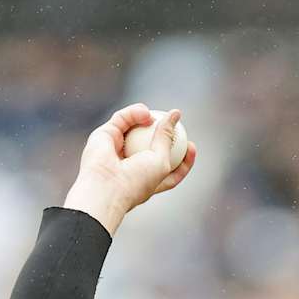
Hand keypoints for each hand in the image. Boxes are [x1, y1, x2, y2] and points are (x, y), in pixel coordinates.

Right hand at [62, 104, 198, 235]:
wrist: (106, 186)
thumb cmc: (137, 180)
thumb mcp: (162, 161)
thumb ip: (167, 138)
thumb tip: (175, 114)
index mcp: (149, 180)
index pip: (170, 169)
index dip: (183, 158)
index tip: (192, 146)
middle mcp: (132, 165)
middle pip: (152, 146)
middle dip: (165, 134)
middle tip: (178, 124)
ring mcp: (118, 150)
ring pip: (136, 129)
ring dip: (148, 120)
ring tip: (155, 116)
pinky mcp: (105, 136)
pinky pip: (122, 120)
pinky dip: (134, 114)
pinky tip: (144, 112)